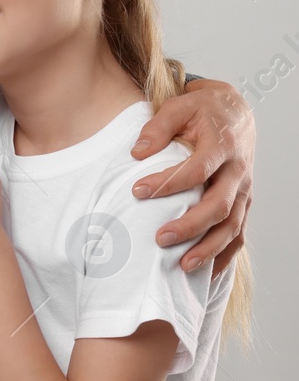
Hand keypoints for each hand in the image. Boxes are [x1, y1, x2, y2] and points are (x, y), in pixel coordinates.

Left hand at [130, 79, 253, 273]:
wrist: (235, 112)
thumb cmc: (202, 111)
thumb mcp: (179, 107)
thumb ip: (157, 127)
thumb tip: (136, 152)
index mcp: (221, 147)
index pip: (195, 170)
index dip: (167, 183)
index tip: (137, 191)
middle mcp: (237, 172)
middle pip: (219, 206)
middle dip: (191, 226)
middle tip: (160, 239)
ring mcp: (244, 190)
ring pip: (232, 226)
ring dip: (209, 248)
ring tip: (184, 266)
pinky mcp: (244, 202)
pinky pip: (240, 233)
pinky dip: (226, 254)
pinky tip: (207, 273)